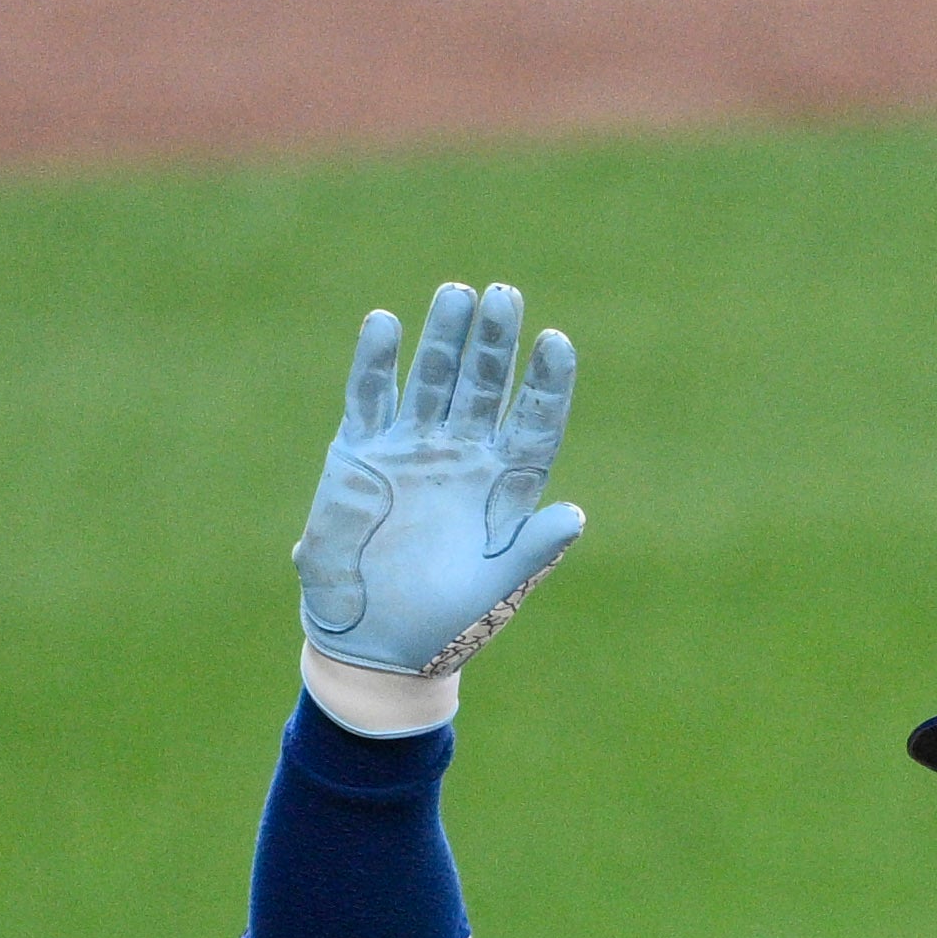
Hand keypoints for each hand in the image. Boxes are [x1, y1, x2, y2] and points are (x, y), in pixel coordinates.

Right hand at [295, 282, 585, 679]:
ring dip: (445, 338)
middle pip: (485, 385)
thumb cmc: (445, 622)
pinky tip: (385, 325)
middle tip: (504, 296)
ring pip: (433, 377)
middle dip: (495, 342)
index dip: (547, 382)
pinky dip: (377, 362)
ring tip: (456, 294)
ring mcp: (413, 447)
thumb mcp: (495, 588)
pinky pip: (371, 396)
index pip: (535, 419)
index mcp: (505, 483)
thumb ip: (533, 550)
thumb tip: (574, 516)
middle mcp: (464, 454)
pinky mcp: (362, 452)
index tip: (555, 342)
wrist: (375, 644)